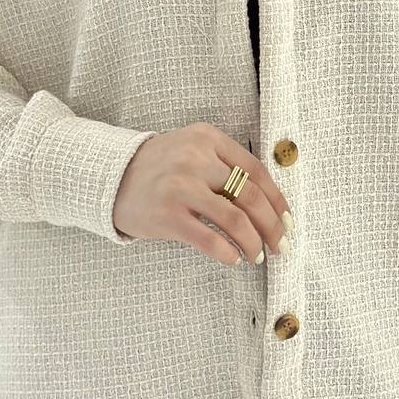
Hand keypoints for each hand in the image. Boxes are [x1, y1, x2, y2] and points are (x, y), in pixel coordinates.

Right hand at [113, 121, 292, 265]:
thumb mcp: (192, 149)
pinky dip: (228, 253)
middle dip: (272, 226)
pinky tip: (233, 259)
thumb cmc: (160, 168)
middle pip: (251, 197)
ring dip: (253, 243)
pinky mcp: (167, 215)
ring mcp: (181, 187)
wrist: (110, 178)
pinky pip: (210, 239)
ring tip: (257, 255)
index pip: (256, 171)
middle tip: (281, 245)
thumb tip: (270, 205)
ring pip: (236, 220)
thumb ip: (225, 165)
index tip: (288, 221)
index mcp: (208, 138)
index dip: (278, 200)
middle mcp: (196, 159)